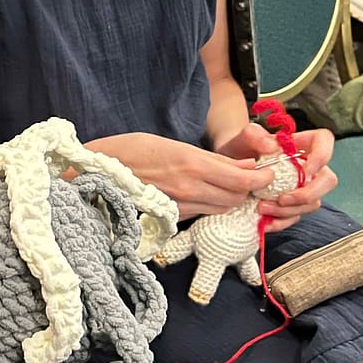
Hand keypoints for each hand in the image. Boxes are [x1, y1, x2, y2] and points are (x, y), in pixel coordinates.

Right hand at [86, 132, 274, 218]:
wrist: (95, 173)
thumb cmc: (129, 150)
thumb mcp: (172, 144)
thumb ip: (210, 158)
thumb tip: (244, 164)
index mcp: (191, 164)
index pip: (241, 179)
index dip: (261, 178)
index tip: (268, 174)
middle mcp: (189, 188)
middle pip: (236, 197)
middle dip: (248, 189)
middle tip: (250, 178)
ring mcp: (180, 206)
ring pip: (222, 208)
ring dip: (231, 199)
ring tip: (230, 186)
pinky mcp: (171, 218)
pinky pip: (203, 214)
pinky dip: (212, 206)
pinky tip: (207, 195)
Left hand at [216, 124, 337, 231]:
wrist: (230, 169)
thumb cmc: (241, 148)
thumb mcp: (242, 138)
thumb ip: (254, 135)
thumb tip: (272, 146)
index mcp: (300, 144)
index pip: (324, 140)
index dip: (322, 156)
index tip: (306, 170)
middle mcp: (307, 166)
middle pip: (327, 180)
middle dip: (307, 194)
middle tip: (282, 199)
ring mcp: (302, 187)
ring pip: (312, 203)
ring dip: (289, 210)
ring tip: (261, 207)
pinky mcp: (292, 204)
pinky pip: (296, 216)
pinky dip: (281, 221)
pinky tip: (265, 221)